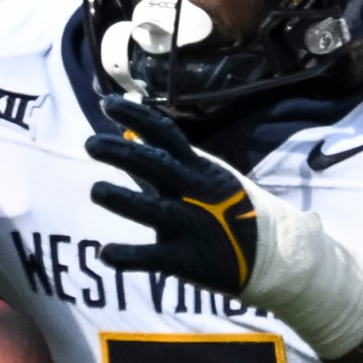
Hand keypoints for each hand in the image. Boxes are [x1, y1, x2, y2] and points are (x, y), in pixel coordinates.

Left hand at [83, 96, 260, 294]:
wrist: (273, 253)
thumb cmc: (230, 209)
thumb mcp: (205, 176)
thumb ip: (167, 160)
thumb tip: (129, 135)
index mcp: (196, 168)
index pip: (164, 133)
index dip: (135, 116)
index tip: (107, 104)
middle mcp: (192, 191)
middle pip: (154, 165)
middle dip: (121, 152)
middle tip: (90, 144)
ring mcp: (190, 225)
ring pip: (153, 209)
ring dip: (122, 199)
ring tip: (96, 190)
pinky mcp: (186, 259)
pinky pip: (153, 258)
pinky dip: (128, 256)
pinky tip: (105, 253)